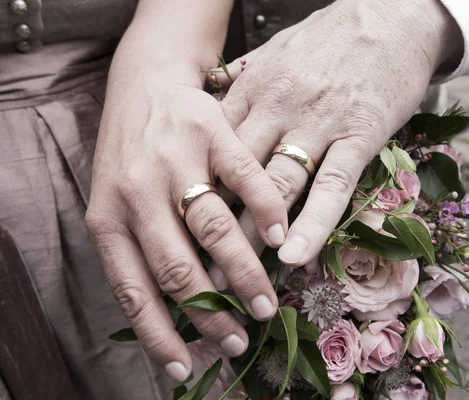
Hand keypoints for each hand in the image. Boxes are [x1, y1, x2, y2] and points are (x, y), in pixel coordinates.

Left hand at [86, 2, 286, 381]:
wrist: (144, 83)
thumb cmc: (130, 152)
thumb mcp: (116, 201)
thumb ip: (139, 248)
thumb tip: (173, 312)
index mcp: (107, 216)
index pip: (132, 290)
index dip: (160, 334)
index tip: (186, 367)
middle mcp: (137, 191)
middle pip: (177, 268)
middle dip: (211, 312)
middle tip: (239, 338)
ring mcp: (175, 160)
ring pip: (214, 229)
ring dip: (244, 273)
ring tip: (266, 303)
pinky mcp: (212, 132)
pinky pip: (246, 181)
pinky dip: (267, 214)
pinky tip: (281, 240)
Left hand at [214, 0, 460, 268]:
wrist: (391, 16)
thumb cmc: (329, 39)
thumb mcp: (275, 53)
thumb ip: (244, 85)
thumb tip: (213, 106)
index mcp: (252, 89)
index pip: (212, 150)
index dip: (194, 194)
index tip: (179, 232)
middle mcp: (278, 108)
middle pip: (236, 174)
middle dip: (213, 226)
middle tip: (194, 269)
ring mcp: (318, 123)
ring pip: (277, 185)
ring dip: (254, 235)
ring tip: (236, 279)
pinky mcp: (359, 135)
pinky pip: (332, 186)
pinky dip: (312, 224)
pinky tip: (294, 256)